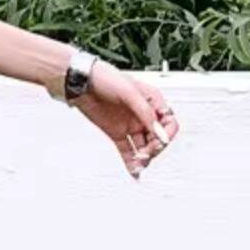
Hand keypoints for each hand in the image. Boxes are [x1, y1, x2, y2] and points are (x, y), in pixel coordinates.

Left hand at [74, 62, 179, 179]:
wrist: (81, 82)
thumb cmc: (105, 78)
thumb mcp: (130, 92)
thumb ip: (146, 114)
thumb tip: (160, 132)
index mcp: (152, 101)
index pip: (169, 122)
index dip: (165, 134)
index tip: (158, 142)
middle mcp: (143, 115)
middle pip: (157, 138)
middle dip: (154, 148)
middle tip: (145, 154)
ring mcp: (130, 125)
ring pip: (143, 146)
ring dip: (143, 157)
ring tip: (139, 165)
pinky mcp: (117, 133)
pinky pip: (127, 150)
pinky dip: (130, 161)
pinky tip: (134, 171)